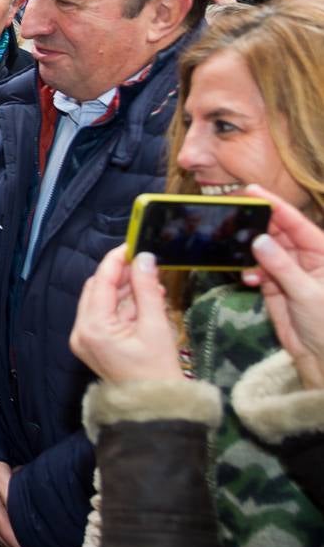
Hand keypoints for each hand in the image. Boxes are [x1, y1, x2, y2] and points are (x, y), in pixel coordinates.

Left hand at [69, 245, 183, 382]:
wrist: (154, 408)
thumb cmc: (158, 371)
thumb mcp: (156, 326)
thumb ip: (147, 289)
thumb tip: (144, 258)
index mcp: (93, 327)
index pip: (101, 282)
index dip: (116, 261)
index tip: (132, 244)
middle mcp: (81, 331)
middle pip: (97, 289)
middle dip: (120, 275)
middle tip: (146, 264)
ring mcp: (84, 339)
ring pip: (100, 301)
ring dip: (123, 290)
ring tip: (151, 283)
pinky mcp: (92, 344)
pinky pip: (103, 315)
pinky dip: (121, 306)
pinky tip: (143, 300)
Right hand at [243, 184, 323, 389]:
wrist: (320, 355)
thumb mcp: (307, 293)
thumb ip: (282, 267)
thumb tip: (258, 240)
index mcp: (322, 252)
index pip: (295, 222)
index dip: (274, 205)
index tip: (251, 191)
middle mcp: (305, 257)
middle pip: (276, 231)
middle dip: (255, 224)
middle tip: (232, 215)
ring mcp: (288, 270)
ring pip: (263, 249)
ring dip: (249, 250)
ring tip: (235, 249)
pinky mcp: (274, 285)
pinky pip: (256, 269)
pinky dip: (249, 271)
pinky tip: (249, 279)